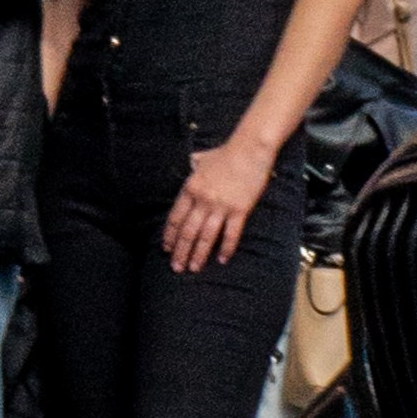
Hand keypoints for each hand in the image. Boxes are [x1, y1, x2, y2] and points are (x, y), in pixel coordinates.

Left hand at [163, 133, 275, 274]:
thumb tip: (189, 163)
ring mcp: (221, 206)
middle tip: (176, 268)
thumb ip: (194, 164)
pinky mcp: (239, 210)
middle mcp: (203, 200)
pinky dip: (226, 249)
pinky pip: (231, 234)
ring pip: (206, 237)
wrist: (250, 148)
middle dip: (180, 252)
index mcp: (190, 188)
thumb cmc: (227, 152)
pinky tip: (222, 260)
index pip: (175, 218)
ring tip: (193, 268)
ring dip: (198, 255)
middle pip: (187, 232)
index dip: (169, 236)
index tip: (166, 248)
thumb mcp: (202, 158)